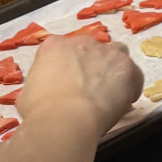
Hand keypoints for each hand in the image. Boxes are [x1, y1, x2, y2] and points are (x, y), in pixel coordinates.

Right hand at [17, 35, 141, 137]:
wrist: (66, 119)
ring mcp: (108, 53)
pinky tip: (123, 102)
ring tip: (109, 91)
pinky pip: (134, 74)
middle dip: (91, 65)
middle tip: (89, 88)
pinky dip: (130, 86)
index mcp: (53, 46)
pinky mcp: (128, 68)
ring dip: (114, 69)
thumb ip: (40, 85)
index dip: (66, 68)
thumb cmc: (40, 111)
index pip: (61, 49)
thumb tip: (45, 93)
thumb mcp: (27, 94)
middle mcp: (82, 42)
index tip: (67, 83)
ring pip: (116, 54)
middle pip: (91, 50)